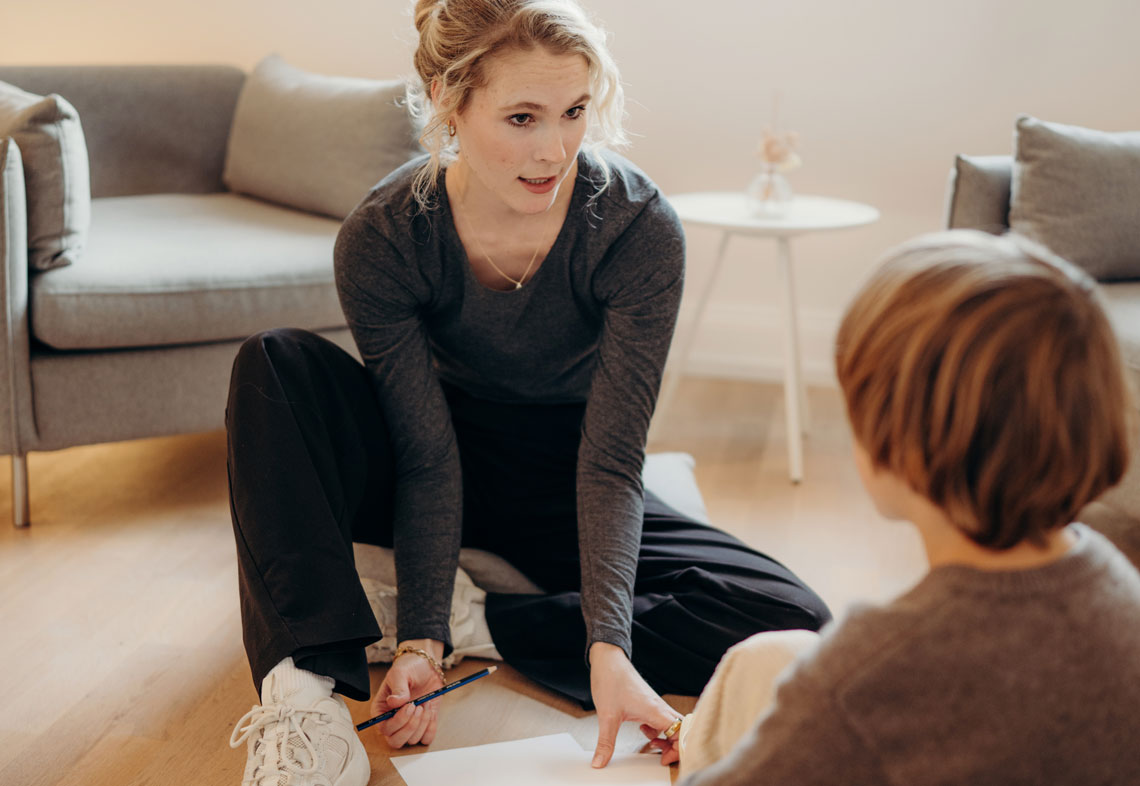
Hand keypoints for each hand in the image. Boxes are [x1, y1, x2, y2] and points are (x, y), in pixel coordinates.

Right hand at [370, 639, 444, 748]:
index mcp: (381, 710)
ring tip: (425, 702)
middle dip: (410, 727)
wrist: (427, 666)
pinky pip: (426, 739)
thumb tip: (393, 702)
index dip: (398, 721)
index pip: (384, 728)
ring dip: (423, 722)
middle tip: (419, 707)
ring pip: (412, 740)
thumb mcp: (401, 673)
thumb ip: (398, 688)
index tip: (410, 706)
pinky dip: (430, 727)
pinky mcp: (422, 726)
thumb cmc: (409, 667)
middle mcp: (392, 721)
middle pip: (395, 741)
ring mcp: (407, 725)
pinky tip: (431, 711)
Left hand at [589, 642, 680, 767]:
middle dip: (674, 747)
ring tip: (651, 745)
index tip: (663, 759)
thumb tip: (600, 762)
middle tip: (660, 756)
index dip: (678, 750)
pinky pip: (662, 720)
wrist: (607, 660)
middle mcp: (660, 707)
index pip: (681, 734)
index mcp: (656, 711)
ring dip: (666, 738)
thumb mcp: (607, 717)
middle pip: (681, 731)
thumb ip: (605, 742)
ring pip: (673, 725)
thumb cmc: (611, 680)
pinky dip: (657, 730)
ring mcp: (656, 704)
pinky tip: (644, 730)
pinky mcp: (650, 703)